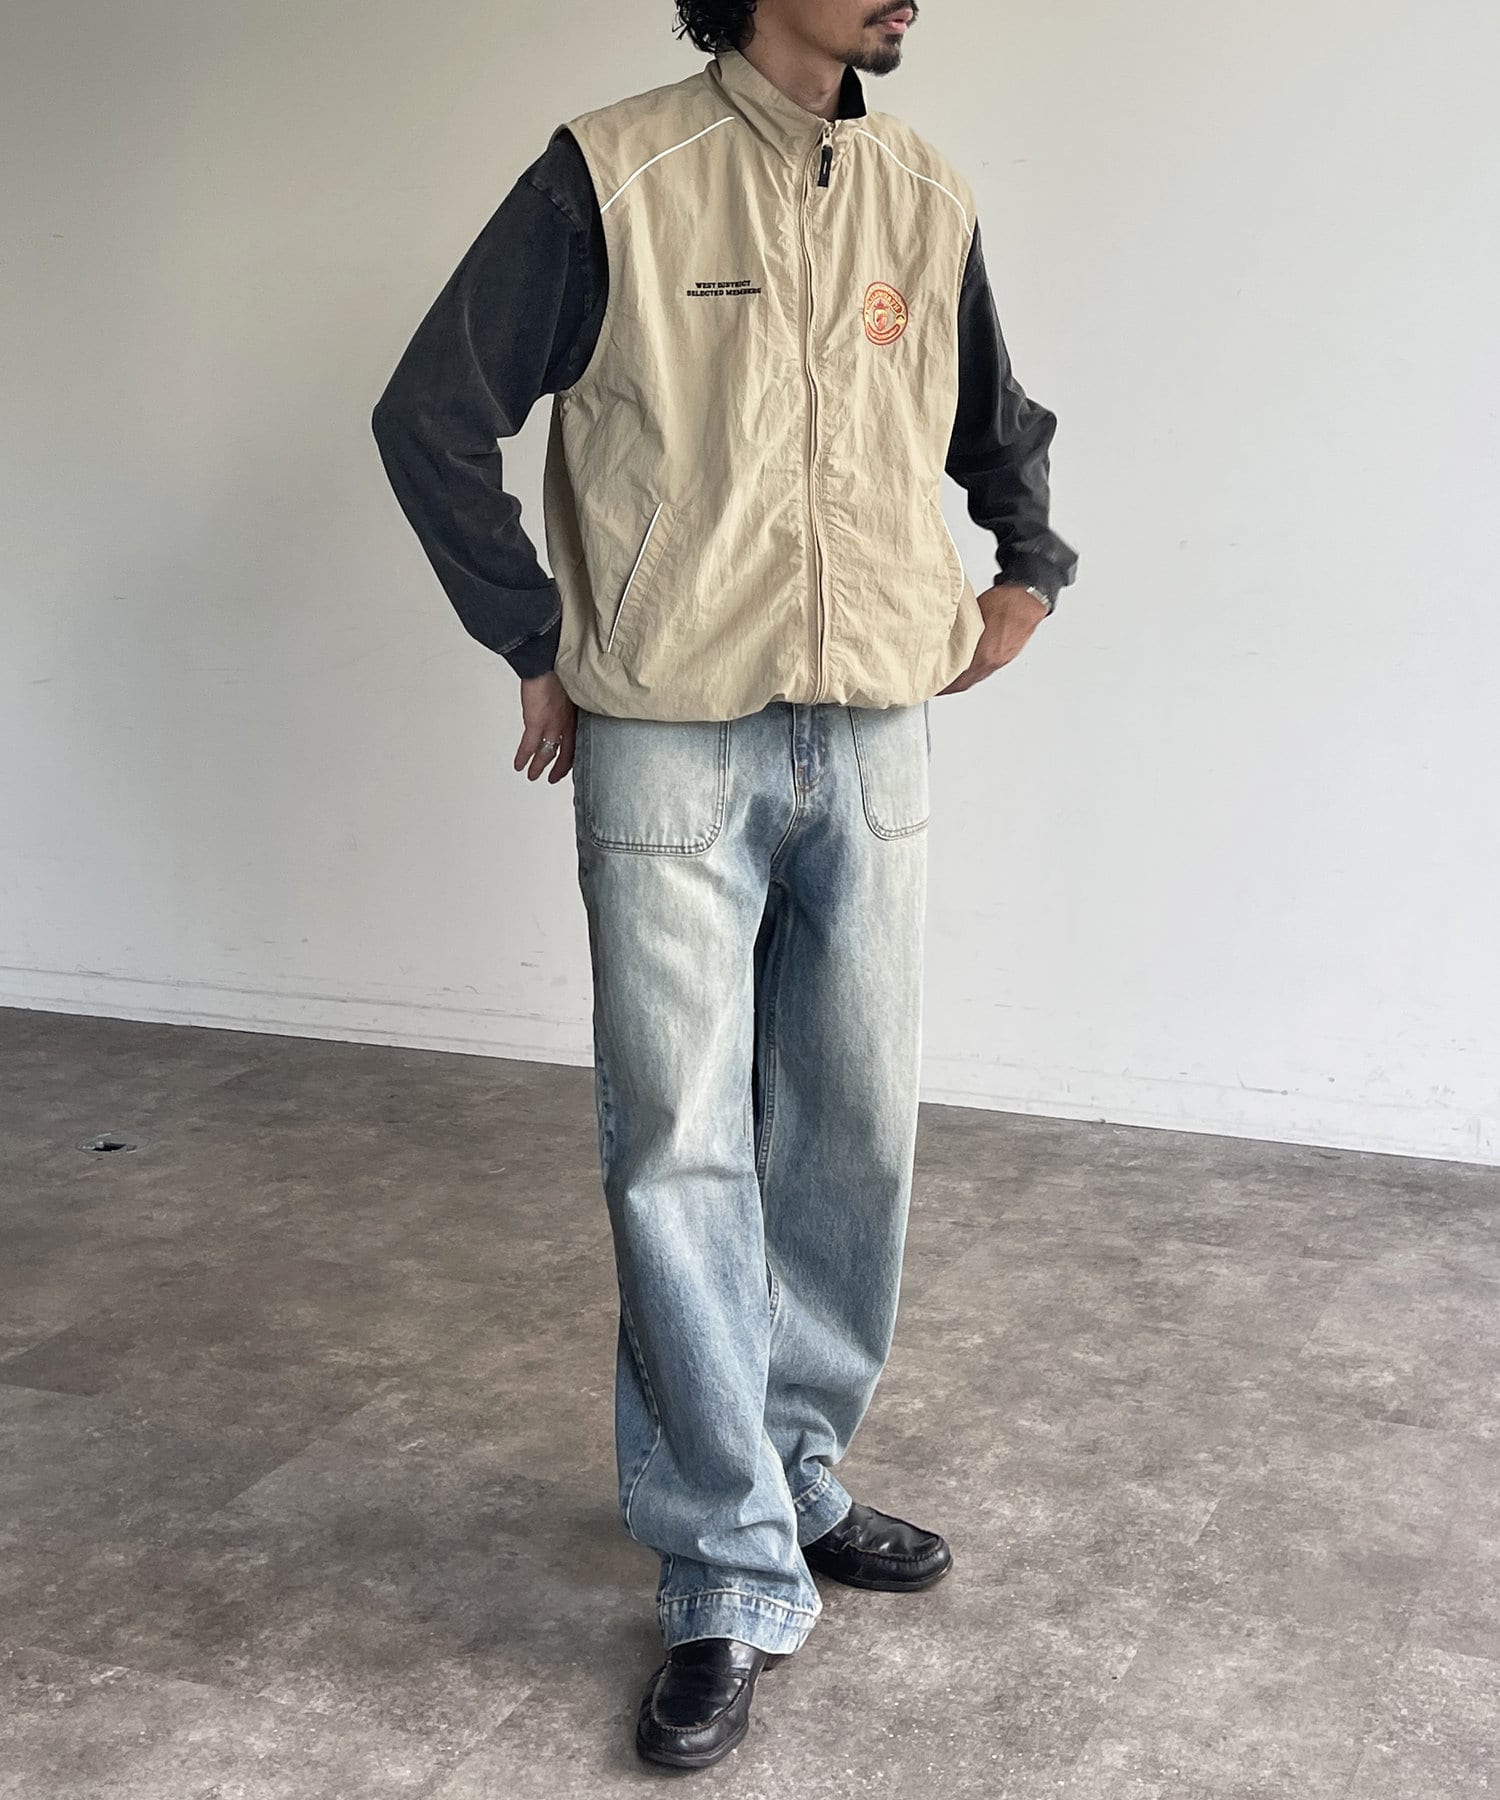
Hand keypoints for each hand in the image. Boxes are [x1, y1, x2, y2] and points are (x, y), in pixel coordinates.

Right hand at [514, 671, 576, 781]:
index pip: (579, 741)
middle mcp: (566, 721)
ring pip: (548, 753)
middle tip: (554, 778)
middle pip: (567, 753)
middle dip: (560, 769)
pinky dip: (523, 757)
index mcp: (576, 712)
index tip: (570, 763)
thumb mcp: (569, 686)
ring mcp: (552, 724)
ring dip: (539, 766)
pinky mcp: (536, 722)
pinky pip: (529, 747)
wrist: (543, 660)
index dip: (574, 754)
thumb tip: (563, 700)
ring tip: (533, 775)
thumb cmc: (555, 666)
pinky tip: (519, 765)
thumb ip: (568, 698)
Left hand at [934, 583, 1048, 694]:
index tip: (934, 685)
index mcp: (983, 654)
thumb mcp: (972, 616)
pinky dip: (977, 671)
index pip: (958, 678)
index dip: (944, 685)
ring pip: (978, 676)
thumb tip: (945, 640)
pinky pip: (988, 668)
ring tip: (951, 679)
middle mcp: (993, 661)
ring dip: (965, 679)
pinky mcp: (1008, 655)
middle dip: (952, 687)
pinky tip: (971, 666)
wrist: (1027, 599)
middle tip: (939, 687)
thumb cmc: (1003, 602)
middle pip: (968, 682)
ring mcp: (1002, 659)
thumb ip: (959, 634)